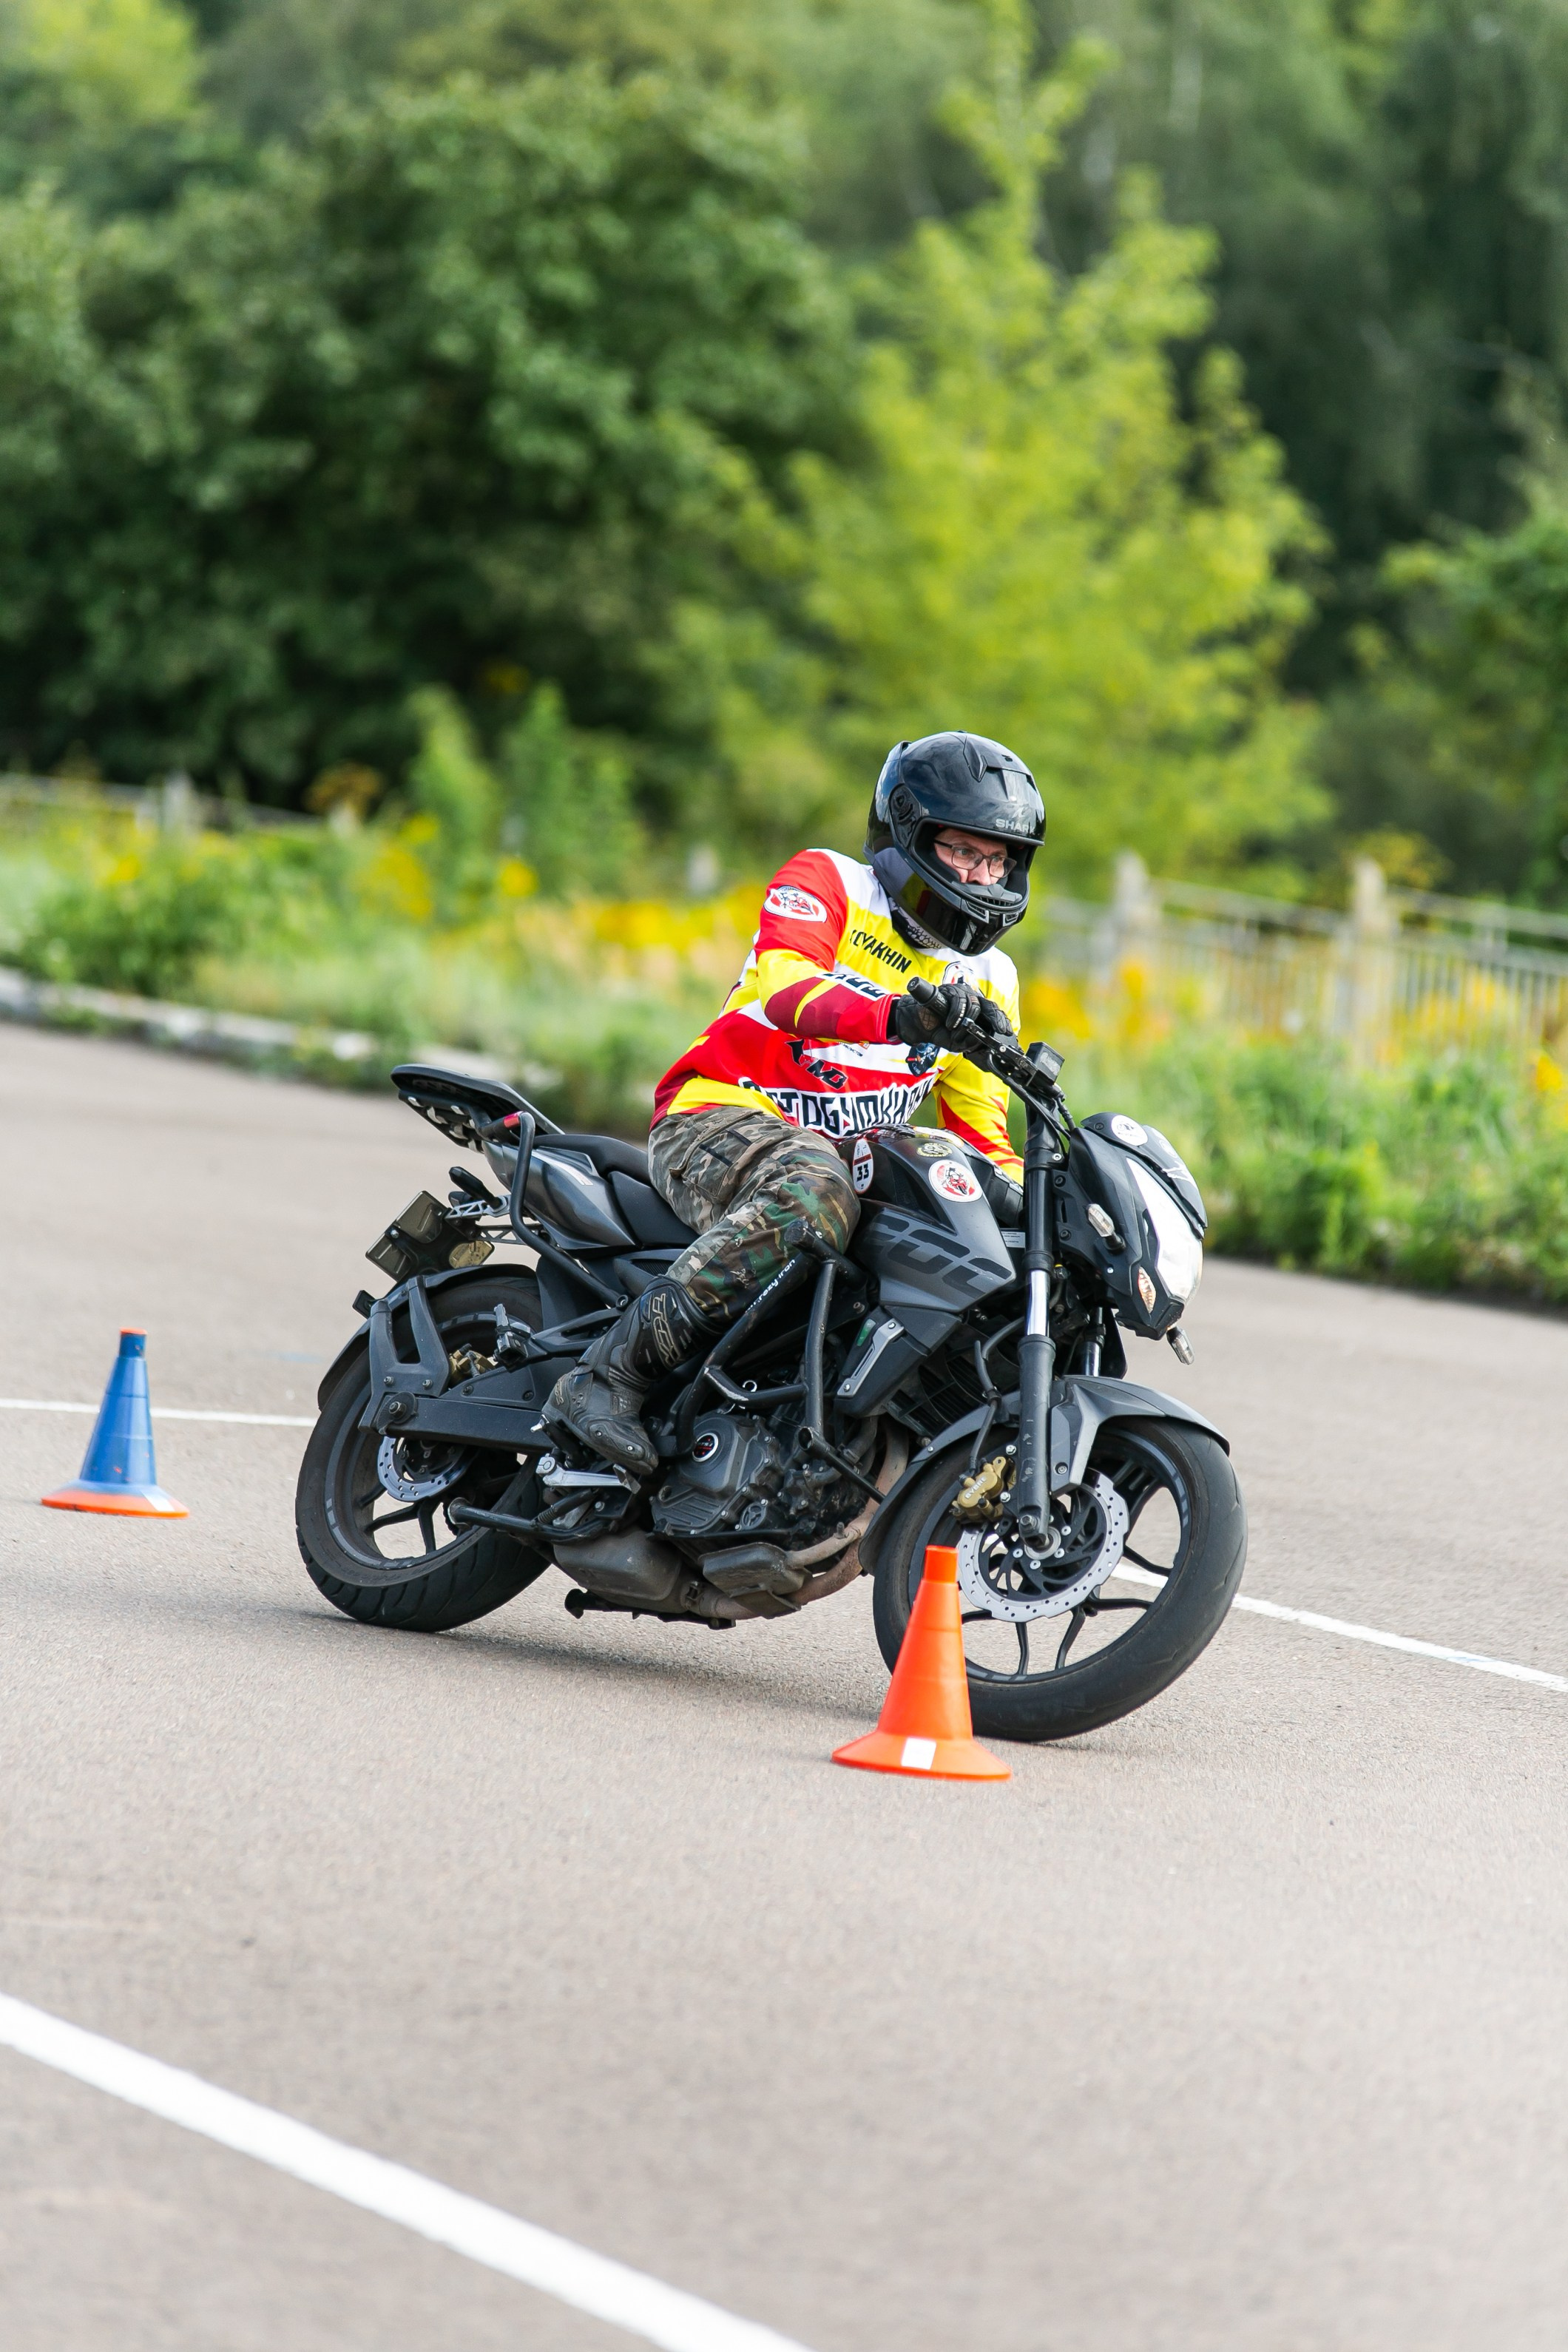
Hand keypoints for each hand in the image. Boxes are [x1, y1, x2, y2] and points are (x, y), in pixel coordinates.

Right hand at [891, 976, 1015, 1056]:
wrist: (918, 1025)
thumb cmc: (939, 1032)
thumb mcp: (958, 1042)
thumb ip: (971, 1042)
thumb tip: (983, 1041)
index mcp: (977, 1011)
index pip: (994, 1013)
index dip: (1002, 1021)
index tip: (1007, 1033)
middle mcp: (971, 999)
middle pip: (990, 1005)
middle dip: (997, 1019)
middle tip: (998, 1031)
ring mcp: (960, 993)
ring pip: (974, 1004)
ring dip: (966, 1023)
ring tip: (955, 1033)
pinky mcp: (948, 990)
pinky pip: (959, 1000)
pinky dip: (956, 1015)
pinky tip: (950, 1024)